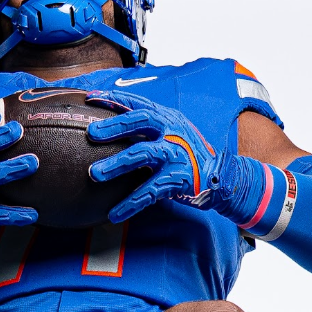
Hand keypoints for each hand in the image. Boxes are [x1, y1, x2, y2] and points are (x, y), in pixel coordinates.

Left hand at [86, 98, 221, 222]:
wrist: (221, 177)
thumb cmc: (188, 154)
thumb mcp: (172, 133)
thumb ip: (149, 128)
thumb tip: (113, 126)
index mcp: (168, 118)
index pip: (138, 103)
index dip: (114, 99)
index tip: (90, 98)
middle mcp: (172, 132)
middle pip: (141, 121)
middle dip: (114, 126)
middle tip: (90, 133)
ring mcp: (176, 154)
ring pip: (142, 154)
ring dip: (116, 164)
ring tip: (94, 174)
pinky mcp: (178, 179)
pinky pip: (149, 191)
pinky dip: (130, 204)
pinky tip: (114, 214)